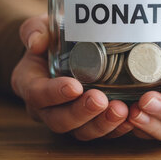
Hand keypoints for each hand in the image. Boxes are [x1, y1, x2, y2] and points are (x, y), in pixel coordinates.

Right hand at [10, 14, 132, 139]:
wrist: (62, 50)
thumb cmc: (51, 38)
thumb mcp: (39, 27)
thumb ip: (34, 30)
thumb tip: (36, 42)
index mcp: (29, 84)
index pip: (37, 94)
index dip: (54, 94)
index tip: (74, 86)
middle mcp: (45, 108)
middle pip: (59, 120)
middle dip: (81, 113)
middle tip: (100, 100)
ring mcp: (67, 118)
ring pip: (81, 131)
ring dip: (101, 124)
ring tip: (120, 110)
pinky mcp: (88, 123)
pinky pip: (100, 132)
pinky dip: (116, 128)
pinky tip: (131, 117)